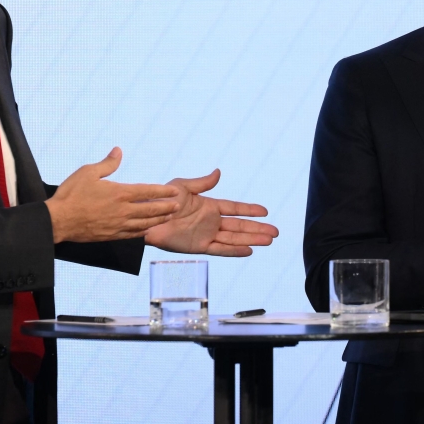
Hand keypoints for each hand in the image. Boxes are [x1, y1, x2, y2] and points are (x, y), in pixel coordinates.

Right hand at [45, 147, 179, 243]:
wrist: (58, 221)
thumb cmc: (71, 194)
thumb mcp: (88, 172)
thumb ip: (107, 163)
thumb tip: (119, 151)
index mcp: (119, 193)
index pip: (147, 191)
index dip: (163, 191)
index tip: (175, 191)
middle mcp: (123, 211)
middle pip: (150, 209)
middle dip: (166, 207)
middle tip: (178, 206)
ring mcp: (118, 225)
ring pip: (144, 223)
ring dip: (158, 220)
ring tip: (168, 217)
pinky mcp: (111, 236)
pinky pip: (132, 234)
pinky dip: (143, 232)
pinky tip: (148, 230)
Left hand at [144, 169, 278, 256]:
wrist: (148, 217)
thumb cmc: (162, 199)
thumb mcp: (183, 186)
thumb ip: (202, 183)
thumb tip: (219, 172)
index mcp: (209, 206)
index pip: (235, 208)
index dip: (250, 210)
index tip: (265, 212)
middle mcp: (211, 222)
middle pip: (240, 226)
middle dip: (257, 229)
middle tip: (275, 232)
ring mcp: (206, 234)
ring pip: (234, 238)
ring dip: (251, 240)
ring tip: (269, 241)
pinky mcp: (199, 246)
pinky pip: (221, 249)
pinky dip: (234, 251)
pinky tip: (249, 251)